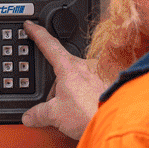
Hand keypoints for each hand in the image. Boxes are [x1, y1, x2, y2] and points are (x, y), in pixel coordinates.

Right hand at [20, 22, 106, 140]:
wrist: (117, 121)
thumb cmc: (91, 112)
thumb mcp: (56, 115)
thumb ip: (39, 113)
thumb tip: (30, 116)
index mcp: (68, 67)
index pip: (48, 44)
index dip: (37, 34)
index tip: (30, 26)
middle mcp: (86, 65)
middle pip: (63, 70)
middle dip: (58, 88)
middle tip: (57, 105)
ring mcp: (100, 72)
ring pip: (79, 80)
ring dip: (74, 95)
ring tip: (77, 113)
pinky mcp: (111, 82)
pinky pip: (94, 87)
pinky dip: (89, 98)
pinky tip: (88, 111)